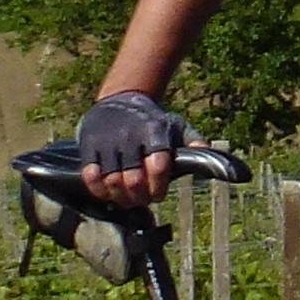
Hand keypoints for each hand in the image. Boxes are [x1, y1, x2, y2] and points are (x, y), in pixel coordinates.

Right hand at [74, 90, 187, 207]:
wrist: (120, 99)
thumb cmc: (153, 121)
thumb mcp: (176, 125)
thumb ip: (193, 142)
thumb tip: (210, 158)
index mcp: (154, 131)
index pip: (158, 165)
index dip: (158, 186)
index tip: (158, 194)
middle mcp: (129, 135)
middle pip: (133, 179)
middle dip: (140, 197)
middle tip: (143, 200)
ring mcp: (107, 141)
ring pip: (112, 180)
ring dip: (121, 197)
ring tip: (127, 200)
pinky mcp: (88, 145)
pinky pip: (90, 175)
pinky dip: (98, 190)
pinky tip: (107, 193)